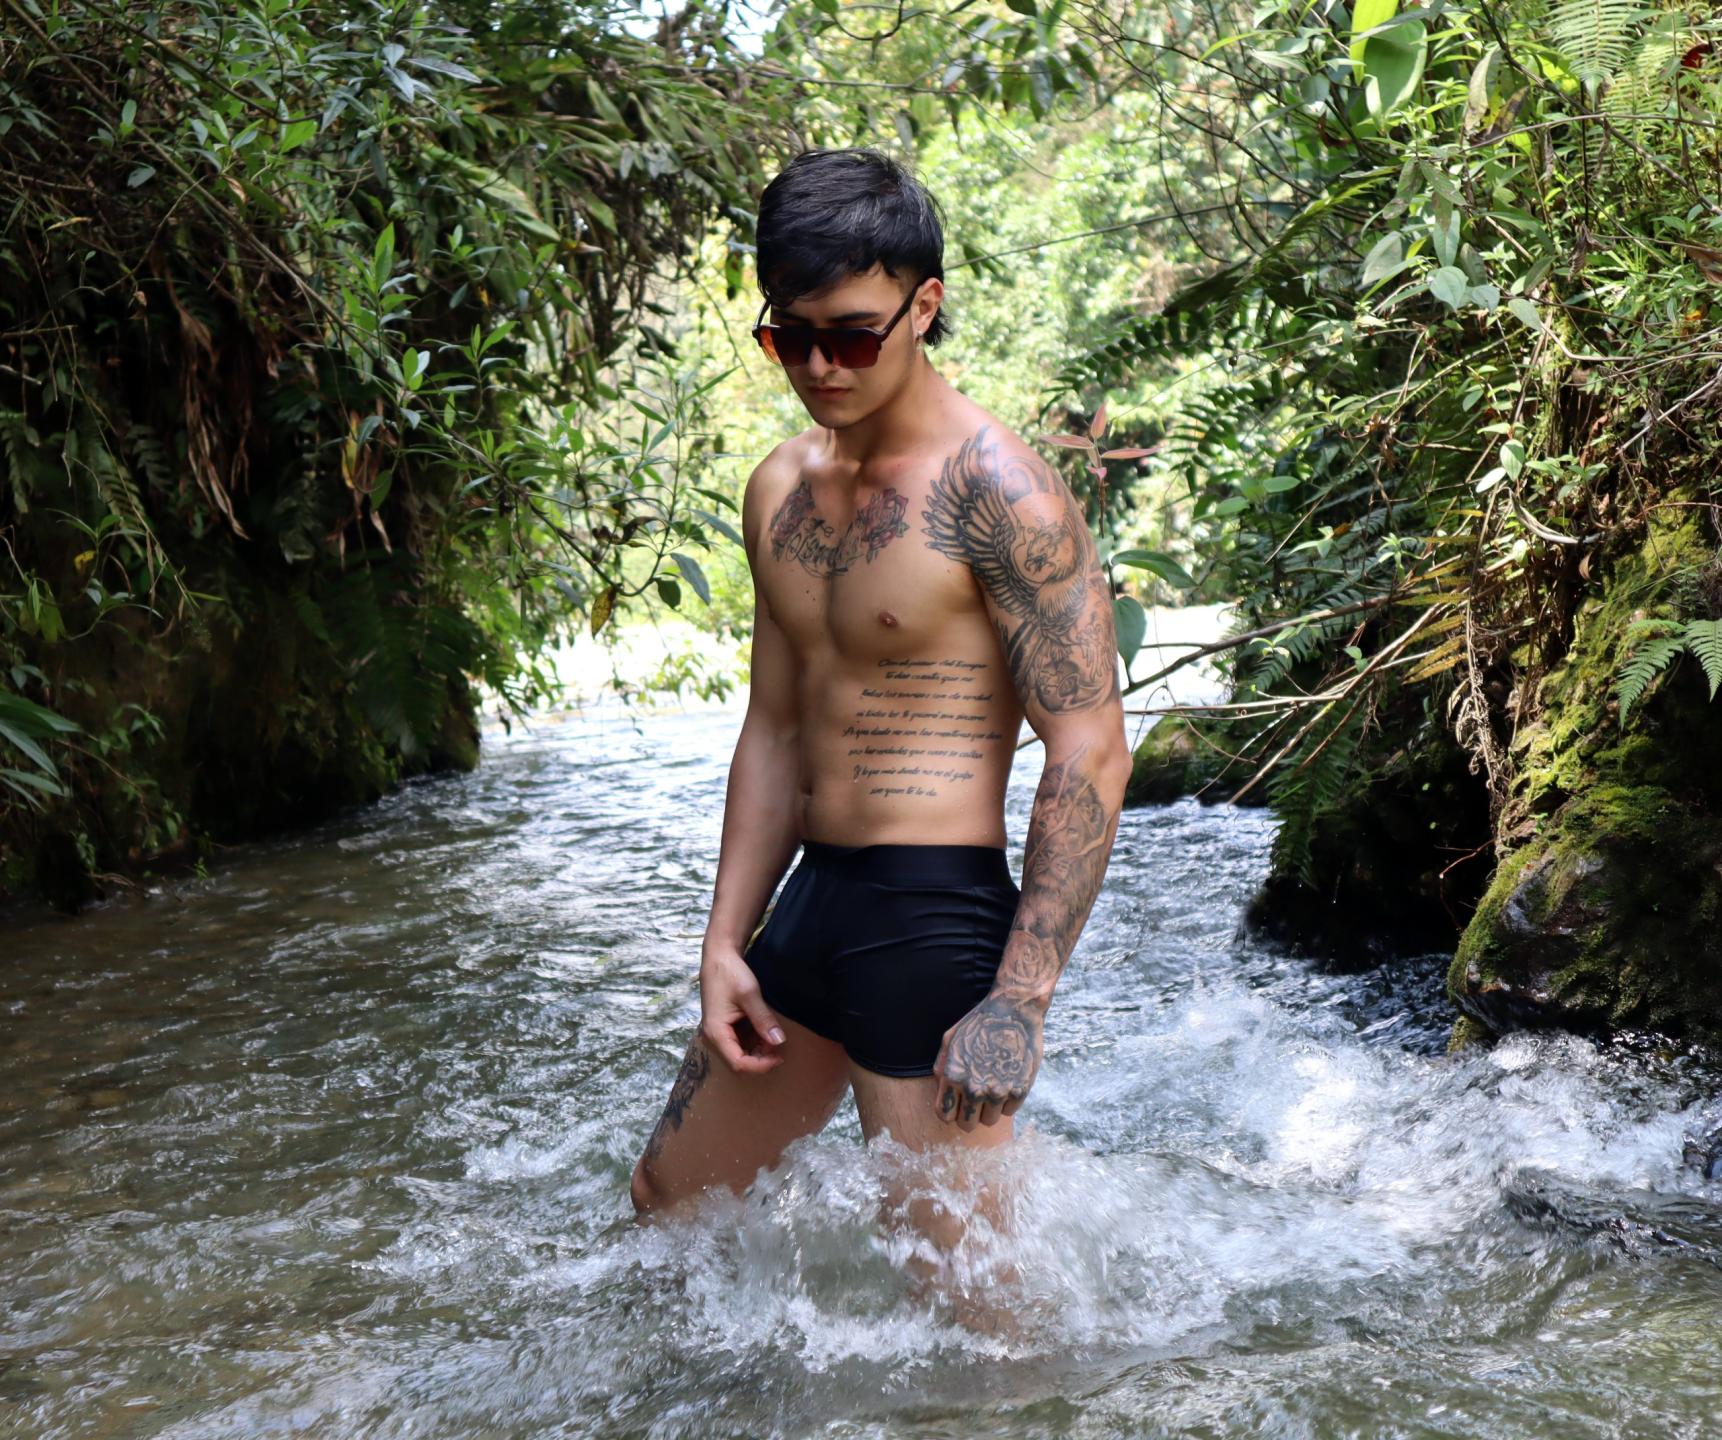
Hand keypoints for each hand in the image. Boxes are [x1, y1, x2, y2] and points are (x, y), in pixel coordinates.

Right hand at [698, 945, 786, 1073]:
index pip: (738, 1063)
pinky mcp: (725, 1027)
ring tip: (774, 1036)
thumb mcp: (749, 995)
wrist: (719, 956)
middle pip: (738, 1062)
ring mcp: (719, 1032)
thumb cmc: (730, 974)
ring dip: (759, 1050)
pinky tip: (765, 1030)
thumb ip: (763, 1019)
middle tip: (779, 1047)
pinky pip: (740, 1042)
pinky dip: (755, 1041)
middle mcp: (714, 1037)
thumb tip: (779, 1042)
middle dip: (760, 1059)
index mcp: (716, 1032)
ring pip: (740, 1054)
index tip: (779, 1057)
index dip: (760, 1065)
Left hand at [931, 993, 1043, 1129]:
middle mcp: (974, 1088)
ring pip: (989, 1121)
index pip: (945, 1116)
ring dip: (990, 1108)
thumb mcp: (950, 1040)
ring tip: (993, 1085)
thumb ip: (942, 1068)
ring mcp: (998, 1091)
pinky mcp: (1020, 1090)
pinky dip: (1008, 1100)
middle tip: (976, 1099)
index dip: (951, 1110)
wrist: (1014, 1010)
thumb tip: (941, 1090)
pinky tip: (1007, 1079)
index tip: (957, 1102)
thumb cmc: (980, 1023)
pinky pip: (1009, 1111)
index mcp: (953, 1077)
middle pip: (967, 1125)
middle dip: (969, 1114)